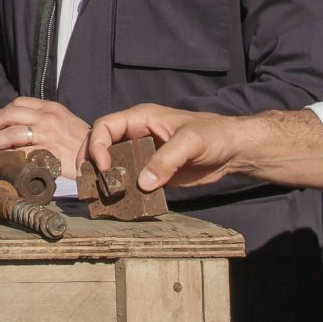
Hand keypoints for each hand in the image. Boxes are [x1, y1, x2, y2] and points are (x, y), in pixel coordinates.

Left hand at [0, 96, 86, 171]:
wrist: (99, 156)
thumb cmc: (81, 142)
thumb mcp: (65, 121)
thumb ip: (45, 119)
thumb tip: (21, 126)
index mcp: (51, 107)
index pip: (19, 103)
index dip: (1, 112)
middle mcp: (47, 117)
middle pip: (10, 114)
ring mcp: (47, 133)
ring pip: (12, 132)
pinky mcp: (48, 151)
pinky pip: (21, 152)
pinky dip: (6, 156)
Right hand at [89, 104, 247, 191]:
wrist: (233, 150)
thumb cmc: (214, 134)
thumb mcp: (190, 142)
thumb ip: (166, 160)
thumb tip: (144, 183)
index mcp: (140, 118)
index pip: (105, 127)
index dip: (97, 145)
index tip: (103, 167)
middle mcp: (137, 135)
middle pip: (102, 145)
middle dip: (91, 162)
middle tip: (89, 183)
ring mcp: (144, 154)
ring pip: (114, 164)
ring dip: (105, 179)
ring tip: (99, 196)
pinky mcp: (153, 172)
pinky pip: (131, 180)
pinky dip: (123, 191)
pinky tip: (120, 203)